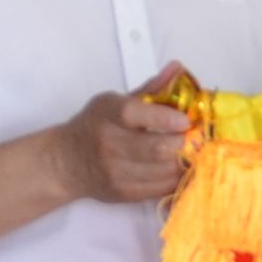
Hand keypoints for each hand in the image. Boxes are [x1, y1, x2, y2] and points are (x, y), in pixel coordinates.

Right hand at [52, 68, 194, 206]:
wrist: (67, 163)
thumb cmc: (96, 125)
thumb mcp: (115, 102)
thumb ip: (150, 88)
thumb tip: (178, 68)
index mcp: (107, 114)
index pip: (134, 115)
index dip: (164, 118)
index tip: (185, 120)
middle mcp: (109, 144)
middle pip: (155, 148)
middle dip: (183, 143)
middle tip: (195, 138)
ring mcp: (116, 172)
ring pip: (163, 171)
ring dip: (184, 161)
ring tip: (192, 152)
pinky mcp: (124, 193)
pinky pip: (161, 188)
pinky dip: (177, 177)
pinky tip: (181, 167)